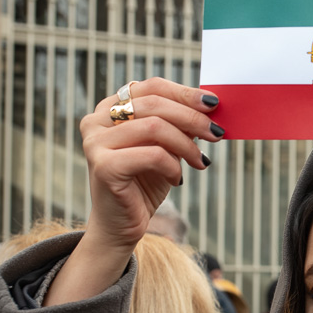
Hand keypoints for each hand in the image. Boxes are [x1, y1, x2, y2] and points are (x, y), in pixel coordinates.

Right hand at [46, 79, 221, 305]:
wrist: (122, 226)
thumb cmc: (145, 184)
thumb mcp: (166, 147)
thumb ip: (179, 124)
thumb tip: (210, 105)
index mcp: (109, 108)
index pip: (151, 86)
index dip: (184, 93)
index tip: (213, 104)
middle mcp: (97, 120)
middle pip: (155, 103)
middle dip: (192, 118)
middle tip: (216, 134)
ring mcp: (95, 142)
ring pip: (155, 126)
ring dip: (187, 145)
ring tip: (200, 162)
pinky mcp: (103, 166)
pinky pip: (153, 154)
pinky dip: (173, 166)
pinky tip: (177, 179)